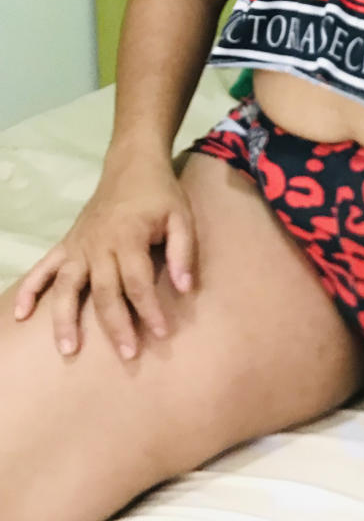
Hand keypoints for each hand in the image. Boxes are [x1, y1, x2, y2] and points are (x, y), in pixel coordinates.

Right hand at [12, 150, 197, 361]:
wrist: (132, 165)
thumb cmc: (160, 195)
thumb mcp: (182, 216)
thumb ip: (183, 252)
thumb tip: (185, 288)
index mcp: (128, 237)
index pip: (138, 282)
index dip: (150, 310)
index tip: (161, 333)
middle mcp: (98, 245)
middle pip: (104, 292)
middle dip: (116, 325)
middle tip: (129, 355)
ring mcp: (78, 246)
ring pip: (66, 287)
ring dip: (65, 319)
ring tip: (69, 349)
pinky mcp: (67, 244)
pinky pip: (43, 268)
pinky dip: (29, 289)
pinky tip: (20, 314)